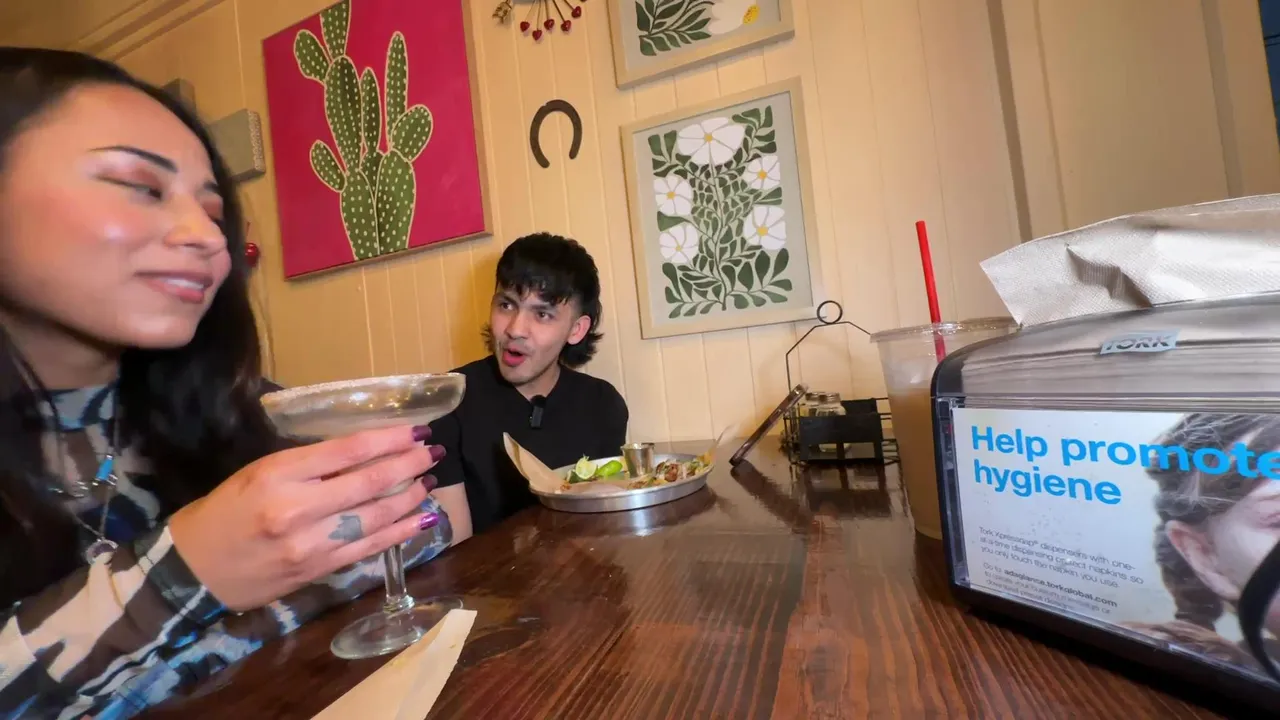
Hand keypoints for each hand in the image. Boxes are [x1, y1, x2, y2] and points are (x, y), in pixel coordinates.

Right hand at [168, 424, 444, 611]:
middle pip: (369, 482)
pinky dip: (401, 532)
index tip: (415, 430)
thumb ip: (306, 463)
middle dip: (408, 465)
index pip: (348, 451)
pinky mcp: (320, 570)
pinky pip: (371, 548)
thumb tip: (360, 450)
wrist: (195, 570)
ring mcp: (312, 544)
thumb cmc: (224, 511)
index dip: (389, 439)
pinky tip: (423, 518)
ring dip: (411, 497)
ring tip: (429, 480)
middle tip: (432, 451)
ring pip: (377, 516)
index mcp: (278, 474)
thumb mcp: (257, 472)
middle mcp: (298, 508)